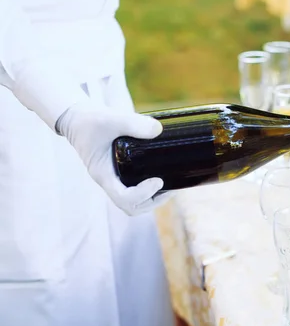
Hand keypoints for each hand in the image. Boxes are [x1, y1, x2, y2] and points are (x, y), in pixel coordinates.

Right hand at [57, 100, 171, 215]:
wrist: (80, 118)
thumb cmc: (90, 120)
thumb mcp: (110, 119)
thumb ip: (132, 122)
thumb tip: (158, 130)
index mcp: (104, 174)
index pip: (123, 198)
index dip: (143, 194)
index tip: (158, 180)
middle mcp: (110, 181)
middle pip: (132, 206)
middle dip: (154, 200)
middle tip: (172, 187)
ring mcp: (116, 178)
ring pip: (136, 202)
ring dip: (155, 198)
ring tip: (173, 184)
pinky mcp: (123, 172)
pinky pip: (137, 189)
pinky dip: (153, 190)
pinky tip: (166, 176)